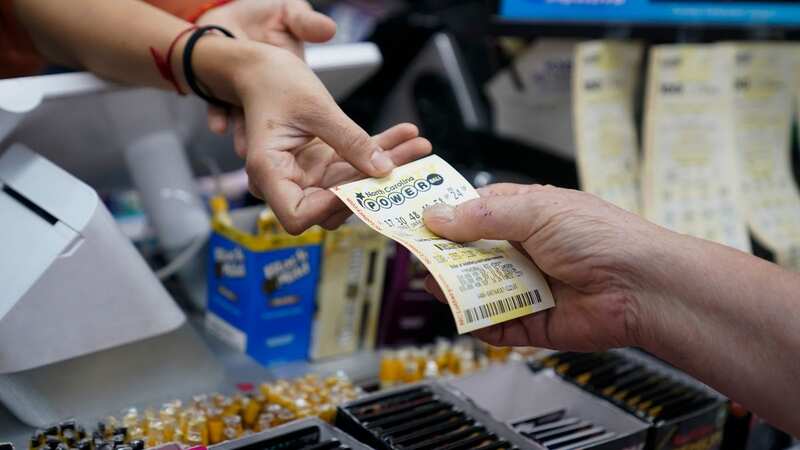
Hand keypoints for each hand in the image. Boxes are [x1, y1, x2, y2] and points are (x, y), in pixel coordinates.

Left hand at [197, 0, 335, 136]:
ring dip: (243, 134)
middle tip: (272, 150)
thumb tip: (328, 28)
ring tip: (244, 147)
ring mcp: (242, 93)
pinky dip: (218, 117)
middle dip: (269, 135)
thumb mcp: (287, 14)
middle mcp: (268, 92)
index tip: (304, 135)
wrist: (223, 12)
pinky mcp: (218, 90)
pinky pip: (217, 108)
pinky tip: (219, 126)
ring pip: (245, 119)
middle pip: (271, 118)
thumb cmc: (261, 14)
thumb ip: (305, 22)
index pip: (300, 105)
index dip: (302, 121)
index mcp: (291, 81)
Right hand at [227, 44, 429, 232]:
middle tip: (410, 162)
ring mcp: (308, 174)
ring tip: (418, 145)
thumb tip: (383, 170)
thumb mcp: (316, 107)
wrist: (260, 69)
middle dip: (373, 185)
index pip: (297, 216)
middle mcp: (287, 180)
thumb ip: (349, 140)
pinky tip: (406, 135)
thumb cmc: (272, 82)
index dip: (328, 209)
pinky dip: (381, 151)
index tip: (359, 188)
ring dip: (387, 166)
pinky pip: (356, 165)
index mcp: (269, 171)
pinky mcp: (324, 163)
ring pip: (353, 185)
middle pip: (333, 204)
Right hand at [422, 183, 667, 350]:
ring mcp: (529, 286)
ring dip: (457, 289)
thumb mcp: (536, 212)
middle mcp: (526, 249)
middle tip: (418, 258)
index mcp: (528, 215)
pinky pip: (498, 325)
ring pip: (480, 289)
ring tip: (434, 285)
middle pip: (472, 253)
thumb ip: (482, 217)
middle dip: (446, 256)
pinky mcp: (535, 322)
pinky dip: (480, 323)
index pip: (476, 212)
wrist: (643, 287)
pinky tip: (465, 316)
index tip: (415, 220)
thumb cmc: (601, 237)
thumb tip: (436, 216)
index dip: (446, 216)